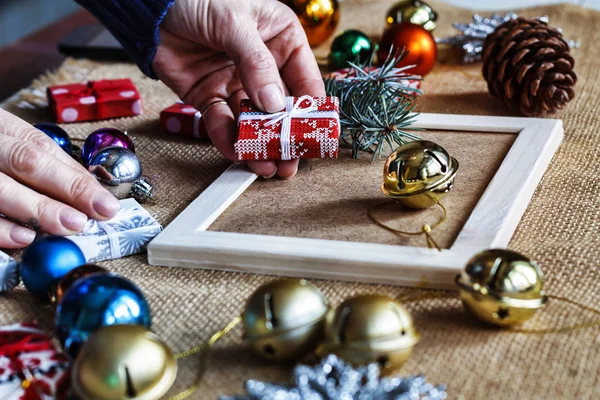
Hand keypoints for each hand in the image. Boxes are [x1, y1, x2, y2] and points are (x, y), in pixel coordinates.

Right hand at [0, 109, 120, 247]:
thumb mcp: (5, 141)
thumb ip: (40, 163)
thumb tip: (87, 192)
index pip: (43, 149)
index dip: (77, 178)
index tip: (107, 204)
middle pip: (24, 161)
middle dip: (63, 190)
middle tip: (91, 216)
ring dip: (33, 209)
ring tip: (65, 226)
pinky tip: (22, 239)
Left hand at [153, 0, 324, 178]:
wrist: (150, 4)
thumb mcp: (235, 22)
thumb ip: (256, 63)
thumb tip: (274, 104)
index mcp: (281, 40)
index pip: (304, 80)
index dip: (311, 109)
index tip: (315, 135)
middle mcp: (263, 65)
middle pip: (280, 108)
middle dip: (285, 135)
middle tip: (291, 161)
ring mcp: (236, 83)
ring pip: (252, 120)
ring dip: (258, 144)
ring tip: (266, 166)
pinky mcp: (209, 96)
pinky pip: (221, 121)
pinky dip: (227, 138)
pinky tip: (236, 152)